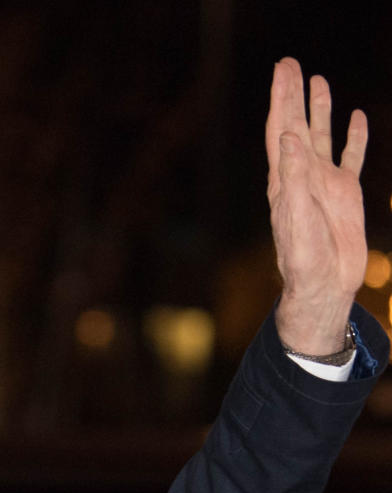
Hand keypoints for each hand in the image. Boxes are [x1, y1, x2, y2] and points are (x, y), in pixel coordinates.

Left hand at [266, 58, 367, 354]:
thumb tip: (289, 135)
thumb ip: (294, 176)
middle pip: (296, 126)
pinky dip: (353, 138)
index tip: (282, 70)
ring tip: (319, 82)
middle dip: (294, 95)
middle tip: (292, 64)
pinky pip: (350, 159)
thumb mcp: (297, 215)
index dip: (280, 99)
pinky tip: (356, 119)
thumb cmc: (304, 258)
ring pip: (322, 138)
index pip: (280, 131)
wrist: (323, 287)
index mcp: (284, 180)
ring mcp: (324, 185)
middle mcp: (302, 177)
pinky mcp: (345, 195)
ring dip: (320, 110)